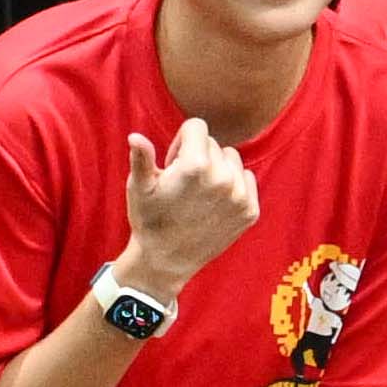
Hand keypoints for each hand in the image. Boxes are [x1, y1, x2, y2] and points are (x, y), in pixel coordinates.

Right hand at [115, 119, 260, 298]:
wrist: (167, 260)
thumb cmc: (149, 220)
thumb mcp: (139, 188)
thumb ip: (141, 159)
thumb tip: (136, 137)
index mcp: (195, 165)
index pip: (197, 126)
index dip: (181, 141)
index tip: (173, 162)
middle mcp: (223, 178)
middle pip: (213, 144)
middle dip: (197, 155)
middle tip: (183, 181)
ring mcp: (240, 196)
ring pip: (232, 159)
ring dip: (218, 168)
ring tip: (199, 190)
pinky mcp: (251, 211)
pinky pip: (247, 179)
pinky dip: (234, 184)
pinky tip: (214, 201)